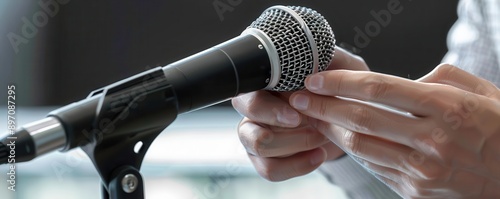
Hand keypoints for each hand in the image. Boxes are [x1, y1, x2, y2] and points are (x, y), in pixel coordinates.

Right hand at [231, 47, 367, 180]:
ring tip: (321, 136)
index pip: (247, 95)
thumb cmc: (340, 87)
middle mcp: (253, 111)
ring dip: (293, 144)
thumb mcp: (341, 67)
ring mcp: (256, 136)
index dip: (269, 107)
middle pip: (245, 125)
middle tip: (306, 121)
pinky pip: (269, 169)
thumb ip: (327, 58)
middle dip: (278, 126)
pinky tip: (319, 155)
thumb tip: (314, 62)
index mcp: (263, 84)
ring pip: (258, 147)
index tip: (296, 107)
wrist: (348, 119)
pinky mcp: (266, 159)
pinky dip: (297, 165)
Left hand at [289, 64, 499, 197]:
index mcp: (446, 108)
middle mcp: (431, 140)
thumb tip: (407, 80)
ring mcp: (422, 170)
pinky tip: (338, 139)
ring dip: (329, 130)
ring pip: (360, 147)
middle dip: (322, 107)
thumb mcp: (482, 91)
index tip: (316, 78)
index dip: (341, 82)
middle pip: (360, 119)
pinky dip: (352, 151)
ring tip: (310, 117)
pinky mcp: (415, 190)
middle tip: (298, 98)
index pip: (379, 88)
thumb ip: (441, 78)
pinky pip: (374, 166)